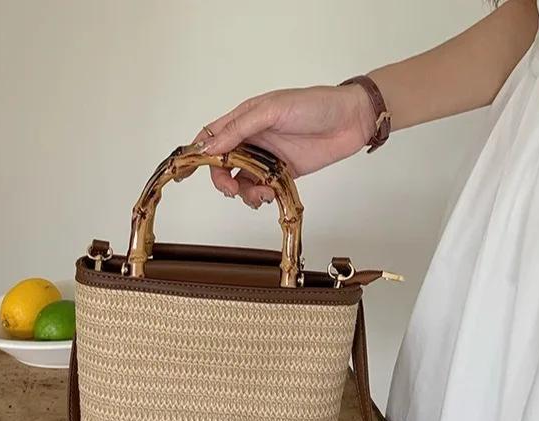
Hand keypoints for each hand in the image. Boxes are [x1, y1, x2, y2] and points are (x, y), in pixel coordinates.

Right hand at [193, 84, 375, 207]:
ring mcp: (267, 158)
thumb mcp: (272, 110)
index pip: (212, 137)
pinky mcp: (282, 173)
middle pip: (223, 165)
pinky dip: (260, 197)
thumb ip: (239, 128)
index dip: (197, 154)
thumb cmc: (314, 106)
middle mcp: (252, 139)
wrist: (351, 121)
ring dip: (244, 192)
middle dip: (222, 180)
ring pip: (241, 181)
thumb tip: (209, 146)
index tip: (187, 173)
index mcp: (245, 118)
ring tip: (261, 194)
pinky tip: (271, 194)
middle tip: (231, 190)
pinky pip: (261, 189)